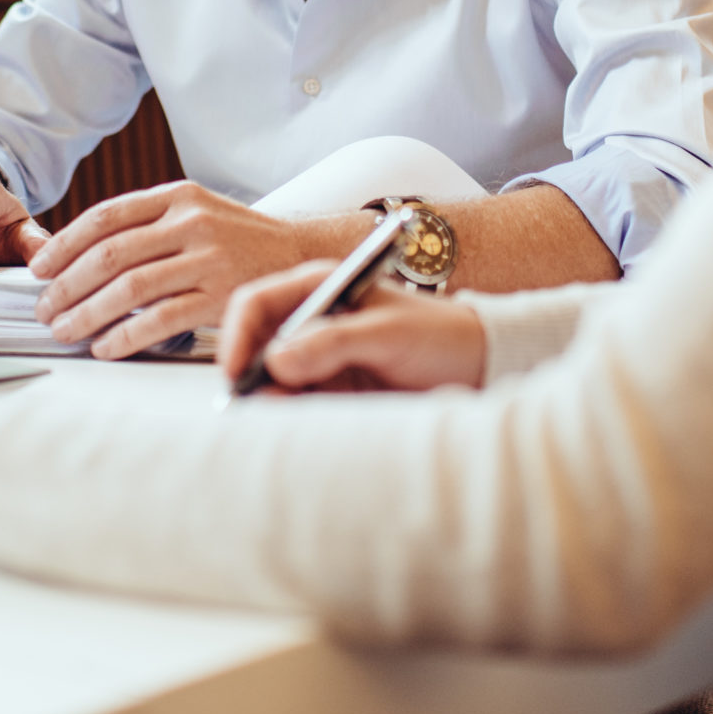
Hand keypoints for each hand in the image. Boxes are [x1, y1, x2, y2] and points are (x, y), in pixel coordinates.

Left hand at [29, 182, 329, 359]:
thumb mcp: (197, 211)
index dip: (64, 244)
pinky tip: (105, 346)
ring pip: (129, 288)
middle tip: (44, 308)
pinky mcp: (222, 296)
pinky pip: (161, 319)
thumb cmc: (238, 239)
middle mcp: (191, 223)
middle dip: (67, 284)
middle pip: (110, 254)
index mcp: (178, 197)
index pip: (106, 217)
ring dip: (87, 313)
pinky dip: (125, 335)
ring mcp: (209, 259)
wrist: (302, 255)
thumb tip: (80, 254)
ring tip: (65, 329)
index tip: (38, 269)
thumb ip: (149, 224)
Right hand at [219, 260, 488, 392]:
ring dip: (266, 399)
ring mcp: (317, 357)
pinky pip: (293, 404)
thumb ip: (333, 343)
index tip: (235, 371)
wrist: (477, 365)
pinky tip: (297, 425)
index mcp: (319, 287)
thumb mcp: (388, 334)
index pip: (256, 303)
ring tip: (280, 418)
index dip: (236, 335)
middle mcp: (311, 320)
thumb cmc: (439, 334)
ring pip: (269, 380)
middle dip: (246, 374)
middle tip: (251, 406)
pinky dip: (287, 415)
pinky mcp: (329, 390)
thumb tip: (276, 361)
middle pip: (254, 345)